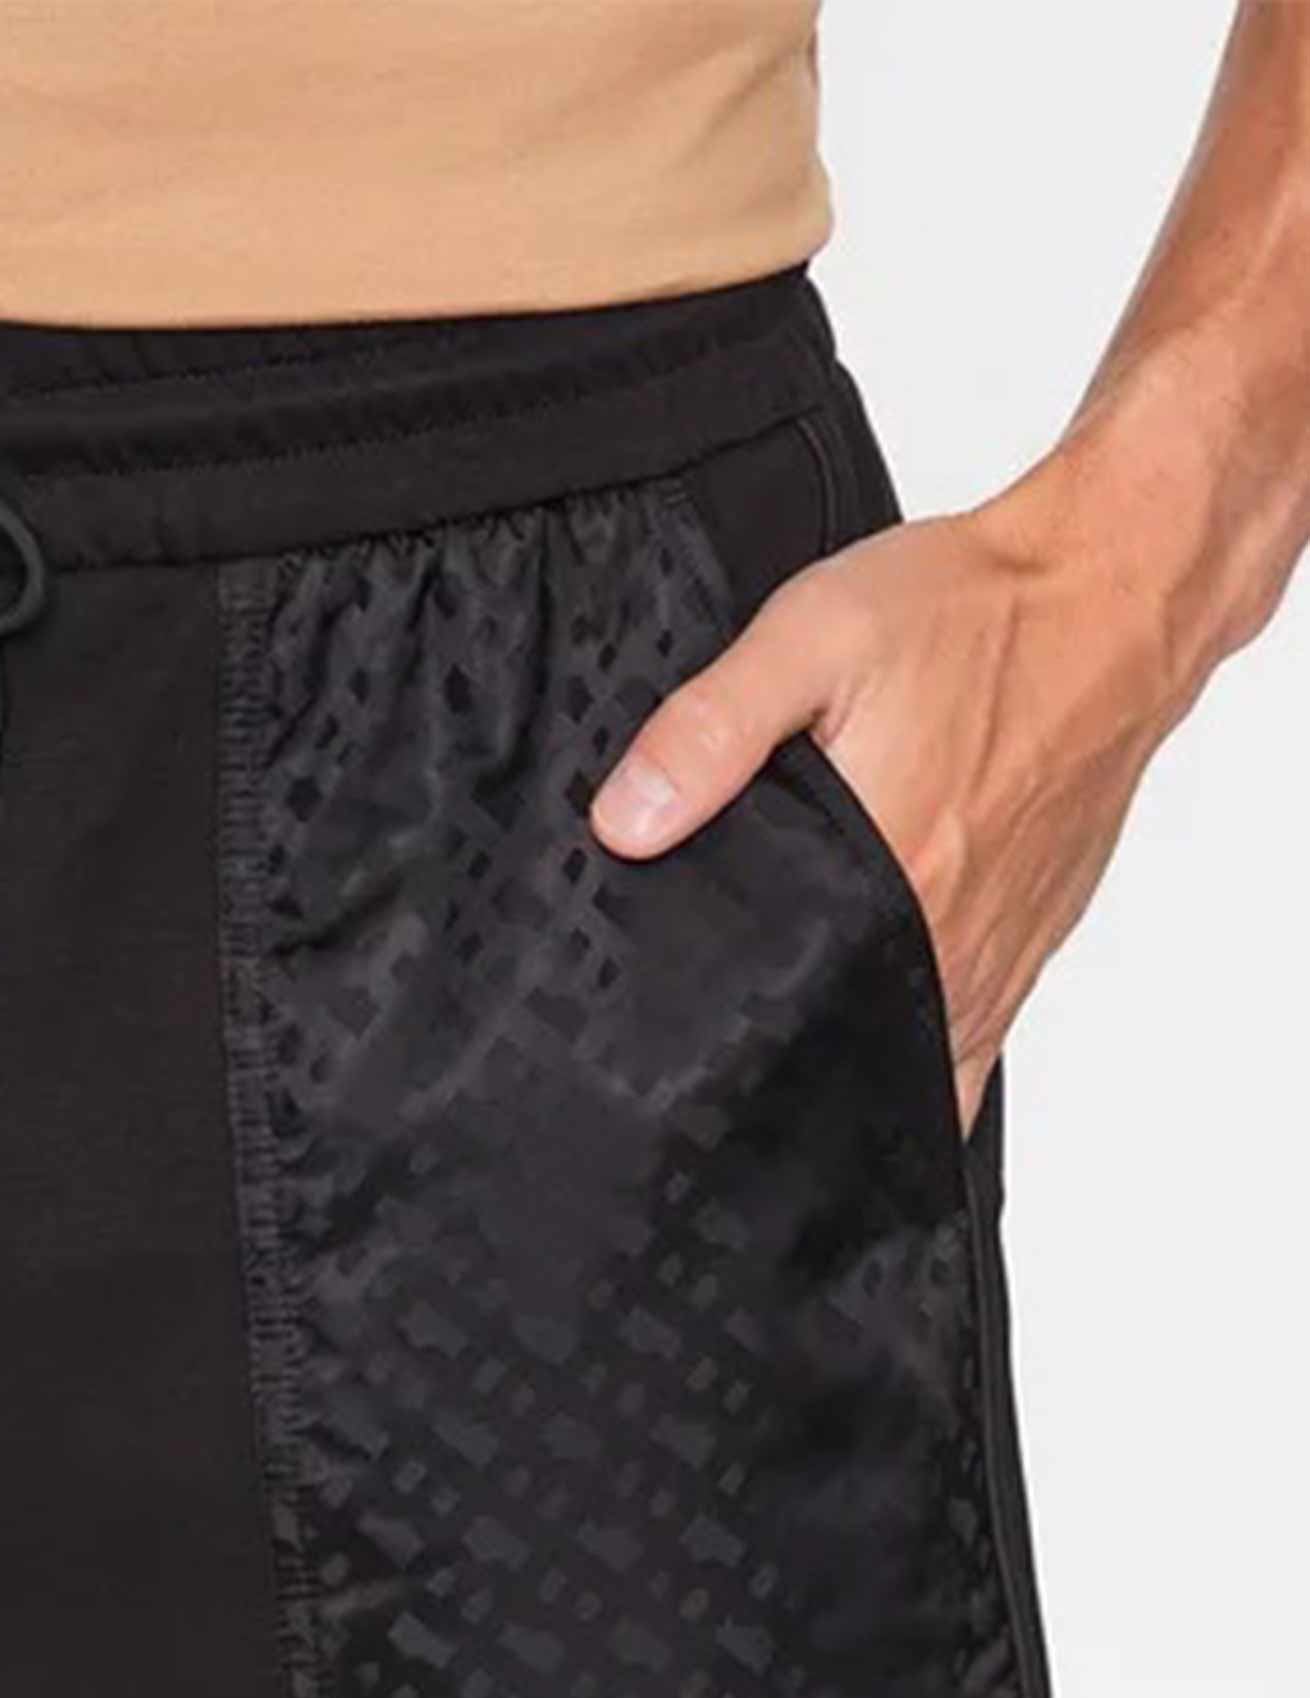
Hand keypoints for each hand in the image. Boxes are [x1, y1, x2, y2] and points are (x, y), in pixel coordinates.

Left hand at [590, 472, 1182, 1126]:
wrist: (1113, 593)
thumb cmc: (978, 611)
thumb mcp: (814, 637)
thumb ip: (711, 731)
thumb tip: (625, 821)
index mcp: (891, 880)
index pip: (782, 1018)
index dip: (718, 1039)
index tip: (671, 1029)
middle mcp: (951, 941)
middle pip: (839, 1057)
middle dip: (774, 1058)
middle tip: (720, 1021)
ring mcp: (996, 957)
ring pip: (902, 1063)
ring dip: (843, 1061)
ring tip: (786, 1023)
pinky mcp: (1027, 949)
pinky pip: (961, 1043)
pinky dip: (909, 1043)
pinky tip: (863, 1016)